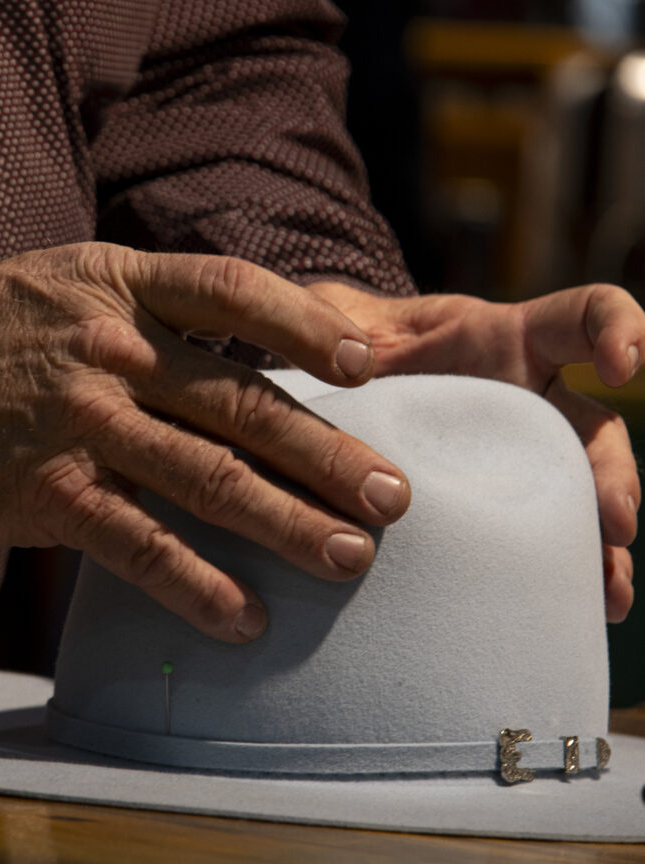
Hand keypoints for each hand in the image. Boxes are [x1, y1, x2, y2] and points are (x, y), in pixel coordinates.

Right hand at [0, 244, 409, 641]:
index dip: (305, 325)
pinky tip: (245, 617)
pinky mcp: (47, 492)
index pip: (234, 292)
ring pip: (206, 477)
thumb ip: (162, 309)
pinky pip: (137, 544)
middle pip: (242, 403)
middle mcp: (113, 350)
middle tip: (393, 499)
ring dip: (286, 523)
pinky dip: (196, 584)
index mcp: (126, 287)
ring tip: (349, 558)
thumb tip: (261, 348)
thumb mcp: (77, 283)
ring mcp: (81, 422)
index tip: (364, 364)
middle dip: (327, 453)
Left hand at [308, 282, 642, 622]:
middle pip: (596, 428)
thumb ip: (330, 318)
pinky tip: (581, 611)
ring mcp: (521, 454)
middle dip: (614, 472)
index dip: (618, 330)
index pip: (584, 316)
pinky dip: (567, 572)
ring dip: (602, 541)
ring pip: (582, 494)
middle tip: (615, 520)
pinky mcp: (502, 502)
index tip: (622, 367)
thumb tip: (314, 340)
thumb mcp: (341, 320)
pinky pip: (546, 536)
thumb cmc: (357, 344)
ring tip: (608, 591)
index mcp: (506, 339)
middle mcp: (530, 398)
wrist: (352, 390)